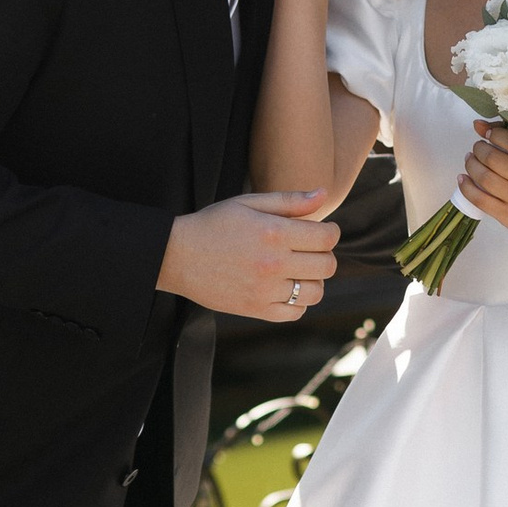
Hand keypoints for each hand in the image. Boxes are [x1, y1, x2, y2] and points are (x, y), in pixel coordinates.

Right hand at [159, 191, 340, 318]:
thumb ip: (289, 200)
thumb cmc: (214, 224)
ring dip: (314, 280)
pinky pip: (295, 312)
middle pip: (327, 265)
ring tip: (299, 270)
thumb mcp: (248, 203)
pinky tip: (286, 287)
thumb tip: (323, 194)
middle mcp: (273, 263)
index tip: (323, 231)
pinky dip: (297, 302)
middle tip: (310, 249)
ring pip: (315, 292)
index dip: (331, 232)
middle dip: (324, 255)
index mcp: (274, 232)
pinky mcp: (255, 310)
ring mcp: (265, 290)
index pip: (327, 237)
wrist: (177, 256)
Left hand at [459, 127, 507, 241]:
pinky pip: (480, 200)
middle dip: (479, 149)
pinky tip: (462, 179)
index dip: (494, 134)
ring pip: (485, 178)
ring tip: (470, 159)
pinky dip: (466, 187)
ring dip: (471, 165)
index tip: (488, 134)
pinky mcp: (507, 215)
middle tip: (478, 147)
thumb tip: (478, 125)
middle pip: (493, 159)